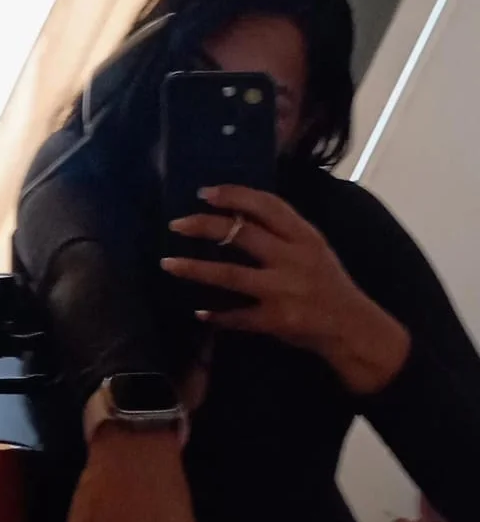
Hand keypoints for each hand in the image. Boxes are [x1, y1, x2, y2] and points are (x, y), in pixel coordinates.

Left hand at [162, 185, 409, 394]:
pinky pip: (238, 316)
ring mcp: (284, 291)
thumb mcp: (313, 247)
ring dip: (195, 269)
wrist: (353, 328)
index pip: (267, 205)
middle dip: (204, 226)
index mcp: (304, 236)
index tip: (205, 192)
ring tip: (168, 264)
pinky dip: (216, 315)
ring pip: (230, 275)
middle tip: (176, 223)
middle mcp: (294, 259)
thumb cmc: (327, 283)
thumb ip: (282, 231)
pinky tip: (199, 312)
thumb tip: (235, 212)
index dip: (234, 195)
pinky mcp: (277, 320)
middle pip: (242, 234)